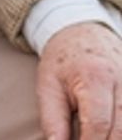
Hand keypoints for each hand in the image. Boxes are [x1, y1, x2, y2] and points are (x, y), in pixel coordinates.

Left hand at [37, 22, 121, 139]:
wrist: (82, 32)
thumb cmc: (62, 61)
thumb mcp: (48, 86)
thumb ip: (53, 120)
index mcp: (96, 77)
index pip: (99, 124)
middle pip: (121, 131)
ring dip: (115, 138)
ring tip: (95, 138)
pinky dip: (121, 130)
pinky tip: (110, 133)